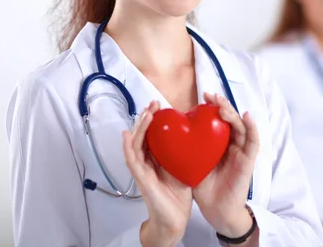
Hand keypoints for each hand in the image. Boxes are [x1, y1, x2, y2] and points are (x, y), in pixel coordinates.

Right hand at [123, 101, 192, 245]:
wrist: (174, 219)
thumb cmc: (179, 194)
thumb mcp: (183, 166)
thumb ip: (183, 151)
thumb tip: (194, 133)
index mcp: (156, 158)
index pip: (151, 134)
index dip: (153, 118)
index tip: (160, 105)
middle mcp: (146, 161)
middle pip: (141, 135)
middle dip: (146, 117)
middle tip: (153, 103)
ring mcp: (141, 169)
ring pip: (135, 143)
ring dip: (139, 127)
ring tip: (146, 113)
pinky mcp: (140, 178)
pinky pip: (132, 160)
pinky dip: (128, 146)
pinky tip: (128, 134)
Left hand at [192, 92, 259, 238]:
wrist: (216, 211)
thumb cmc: (204, 187)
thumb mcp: (192, 162)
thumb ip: (186, 147)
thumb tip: (167, 130)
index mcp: (219, 143)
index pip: (218, 120)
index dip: (212, 107)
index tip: (202, 96)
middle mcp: (232, 145)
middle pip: (230, 119)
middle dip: (221, 105)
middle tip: (210, 96)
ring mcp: (242, 152)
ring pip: (241, 126)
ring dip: (233, 113)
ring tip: (221, 104)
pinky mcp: (249, 161)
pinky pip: (253, 142)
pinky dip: (252, 127)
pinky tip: (246, 116)